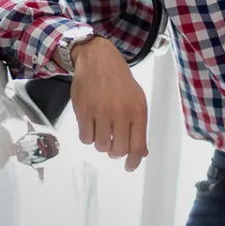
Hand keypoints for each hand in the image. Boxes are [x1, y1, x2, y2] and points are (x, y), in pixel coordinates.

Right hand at [68, 37, 148, 171]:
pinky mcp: (83, 110)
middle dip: (115, 152)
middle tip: (112, 143)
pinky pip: (85, 138)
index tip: (129, 166)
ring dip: (101, 143)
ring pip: (100, 146)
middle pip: (117, 150)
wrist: (98, 59)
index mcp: (137, 111)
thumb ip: (139, 126)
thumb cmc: (120, 80)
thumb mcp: (137, 99)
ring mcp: (100, 112)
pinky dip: (88, 136)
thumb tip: (141, 153)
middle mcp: (120, 113)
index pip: (137, 147)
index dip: (133, 162)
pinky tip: (91, 125)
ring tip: (101, 130)